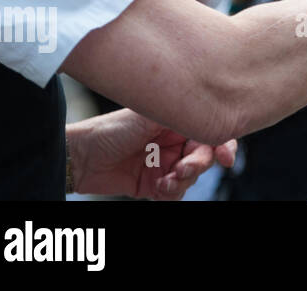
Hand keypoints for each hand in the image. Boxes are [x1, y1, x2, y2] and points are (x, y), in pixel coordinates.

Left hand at [67, 109, 236, 199]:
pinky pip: (175, 194)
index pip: (209, 130)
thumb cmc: (110, 130)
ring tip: (165, 181)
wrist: (80, 158)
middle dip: (198, 164)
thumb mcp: (149, 115)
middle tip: (182, 169)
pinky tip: (158, 188)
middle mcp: (174, 142)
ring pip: (191, 177)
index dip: (223, 144)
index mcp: (176, 121)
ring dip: (182, 181)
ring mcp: (164, 164)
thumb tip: (208, 113)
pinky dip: (171, 193)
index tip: (226, 158)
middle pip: (204, 155)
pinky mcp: (153, 185)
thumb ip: (180, 113)